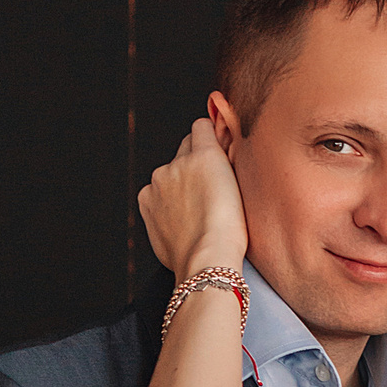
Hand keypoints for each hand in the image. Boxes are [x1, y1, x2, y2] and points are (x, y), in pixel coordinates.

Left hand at [139, 117, 247, 278]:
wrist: (207, 260)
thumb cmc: (231, 231)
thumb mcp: (240, 187)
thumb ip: (224, 160)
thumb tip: (218, 146)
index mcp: (206, 154)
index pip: (201, 126)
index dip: (209, 138)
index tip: (215, 149)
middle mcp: (177, 161)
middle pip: (184, 149)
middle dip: (194, 161)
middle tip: (208, 188)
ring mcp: (158, 181)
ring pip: (169, 172)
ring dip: (179, 183)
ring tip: (195, 210)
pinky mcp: (146, 200)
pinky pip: (156, 192)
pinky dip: (164, 201)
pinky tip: (180, 219)